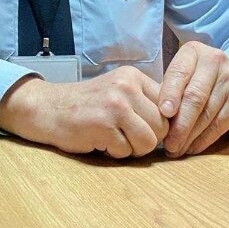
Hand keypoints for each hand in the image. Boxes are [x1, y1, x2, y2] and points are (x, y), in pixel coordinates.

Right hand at [0, 66, 168, 157]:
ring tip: (114, 138)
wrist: (49, 108)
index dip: (163, 124)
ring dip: (133, 148)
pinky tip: (99, 139)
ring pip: (149, 142)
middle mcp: (126, 86)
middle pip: (162, 126)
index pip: (169, 105)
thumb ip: (145, 101)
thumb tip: (179, 125)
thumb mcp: (118, 91)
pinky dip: (114, 152)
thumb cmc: (87, 105)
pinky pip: (126, 151)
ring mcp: (114, 105)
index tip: (149, 130)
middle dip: (147, 139)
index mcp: (132, 76)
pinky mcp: (103, 125)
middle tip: (126, 136)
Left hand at [159, 42, 228, 156]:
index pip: (178, 73)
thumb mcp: (185, 79)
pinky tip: (193, 148)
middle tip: (167, 143)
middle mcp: (214, 60)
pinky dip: (203, 139)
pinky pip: (219, 124)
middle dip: (178, 123)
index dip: (169, 94)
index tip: (162, 113)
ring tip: (176, 149)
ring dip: (189, 136)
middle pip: (193, 96)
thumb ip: (170, 91)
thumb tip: (154, 118)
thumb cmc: (202, 85)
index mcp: (194, 52)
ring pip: (206, 113)